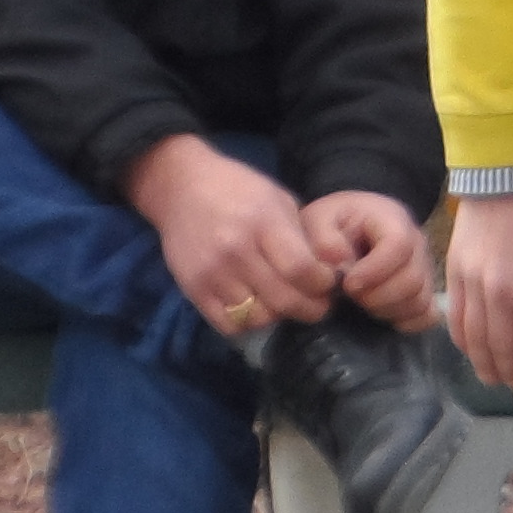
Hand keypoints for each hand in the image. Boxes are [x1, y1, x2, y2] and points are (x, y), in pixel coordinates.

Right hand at [126, 135, 336, 337]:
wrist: (180, 188)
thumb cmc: (238, 189)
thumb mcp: (278, 200)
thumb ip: (303, 237)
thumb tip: (332, 271)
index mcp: (263, 222)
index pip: (301, 269)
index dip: (322, 285)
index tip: (329, 284)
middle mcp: (236, 250)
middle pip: (283, 300)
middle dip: (311, 309)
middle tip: (318, 305)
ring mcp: (212, 272)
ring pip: (259, 317)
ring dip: (279, 316)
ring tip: (285, 303)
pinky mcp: (193, 289)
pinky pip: (229, 325)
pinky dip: (249, 324)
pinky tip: (257, 308)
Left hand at [301, 190, 437, 331]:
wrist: (346, 228)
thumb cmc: (333, 224)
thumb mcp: (318, 220)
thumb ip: (324, 238)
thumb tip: (340, 260)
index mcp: (392, 219)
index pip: (399, 245)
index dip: (375, 270)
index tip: (348, 284)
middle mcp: (417, 242)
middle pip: (413, 279)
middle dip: (378, 296)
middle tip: (351, 295)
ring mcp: (425, 268)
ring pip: (420, 300)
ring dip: (387, 310)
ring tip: (362, 302)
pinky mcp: (426, 290)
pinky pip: (428, 315)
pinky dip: (406, 322)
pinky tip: (382, 314)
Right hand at [446, 191, 512, 403]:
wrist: (505, 174)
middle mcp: (499, 296)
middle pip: (498, 348)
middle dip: (505, 372)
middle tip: (508, 387)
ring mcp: (472, 285)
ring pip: (473, 336)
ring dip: (481, 361)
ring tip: (489, 376)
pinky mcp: (454, 271)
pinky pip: (456, 314)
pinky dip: (462, 336)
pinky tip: (468, 347)